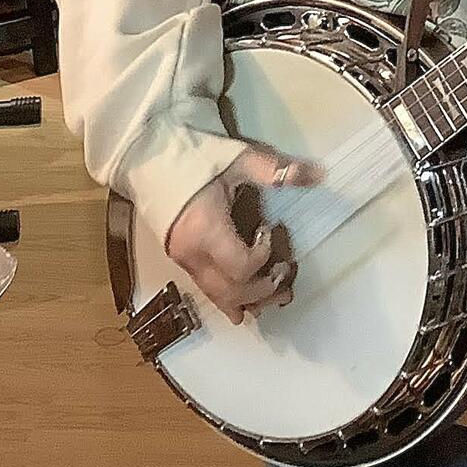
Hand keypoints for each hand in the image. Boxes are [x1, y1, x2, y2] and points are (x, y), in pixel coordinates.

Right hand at [165, 142, 322, 324]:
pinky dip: (228, 298)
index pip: (241, 266)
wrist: (146, 157)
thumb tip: (320, 175)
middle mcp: (192, 254)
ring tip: (275, 299)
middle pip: (232, 290)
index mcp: (206, 230)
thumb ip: (277, 171)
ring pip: (217, 296)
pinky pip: (206, 289)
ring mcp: (183, 260)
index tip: (272, 230)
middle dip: (264, 290)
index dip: (264, 256)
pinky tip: (242, 310)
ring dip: (248, 300)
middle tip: (288, 280)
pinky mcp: (179, 259)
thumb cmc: (193, 156)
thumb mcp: (238, 159)